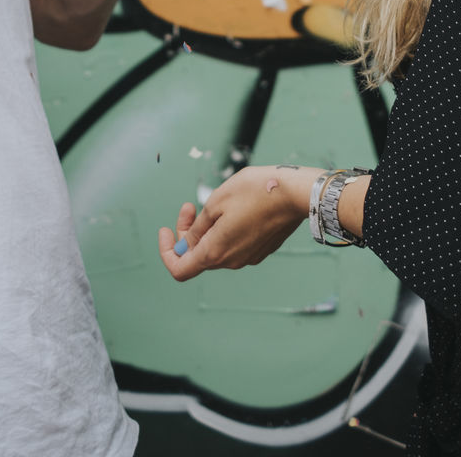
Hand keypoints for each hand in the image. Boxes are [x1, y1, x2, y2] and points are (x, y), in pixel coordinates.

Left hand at [158, 165, 318, 281]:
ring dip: (207, 230)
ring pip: (216, 249)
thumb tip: (185, 246)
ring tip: (213, 201)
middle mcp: (231, 261)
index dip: (167, 252)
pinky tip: (234, 208)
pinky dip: (224, 230)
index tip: (166, 229)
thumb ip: (197, 228)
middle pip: (198, 256)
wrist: (294, 194)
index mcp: (215, 252)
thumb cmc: (253, 192)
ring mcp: (248, 257)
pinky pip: (234, 245)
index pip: (179, 269)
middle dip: (187, 232)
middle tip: (190, 206)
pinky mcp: (261, 250)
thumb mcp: (216, 202)